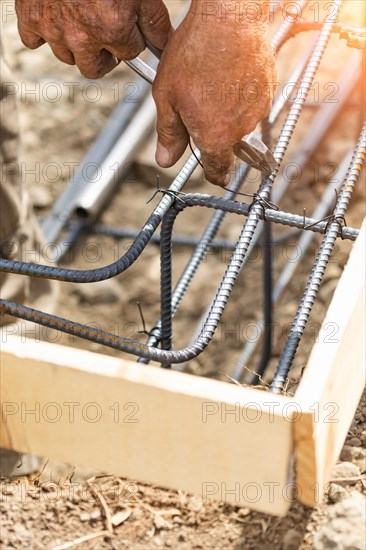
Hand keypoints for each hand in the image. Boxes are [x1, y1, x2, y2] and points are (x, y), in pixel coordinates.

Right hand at [15, 0, 171, 78]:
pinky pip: (32, 41)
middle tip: (105, 36)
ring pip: (66, 57)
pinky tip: (54, 19)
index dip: (131, 40)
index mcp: (112, 30)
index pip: (129, 54)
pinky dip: (41, 34)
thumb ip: (155, 22)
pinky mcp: (30, 17)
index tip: (128, 27)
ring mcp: (53, 29)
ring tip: (81, 21)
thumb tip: (163, 46)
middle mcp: (81, 37)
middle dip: (103, 56)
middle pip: (94, 68)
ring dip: (75, 46)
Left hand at [153, 0, 276, 185]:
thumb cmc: (195, 53)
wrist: (229, 17)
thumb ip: (169, 133)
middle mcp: (240, 129)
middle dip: (213, 131)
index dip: (213, 174)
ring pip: (239, 120)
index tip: (211, 171)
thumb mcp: (168, 97)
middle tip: (196, 104)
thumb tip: (166, 160)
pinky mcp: (268, 88)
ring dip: (227, 110)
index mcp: (215, 137)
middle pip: (226, 143)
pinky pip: (251, 101)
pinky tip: (227, 73)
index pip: (219, 171)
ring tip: (211, 82)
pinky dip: (240, 93)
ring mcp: (257, 108)